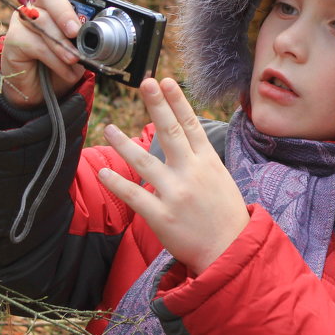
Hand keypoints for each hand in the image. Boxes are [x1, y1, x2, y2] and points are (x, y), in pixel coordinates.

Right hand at [0, 0, 107, 107]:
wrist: (43, 92)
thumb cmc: (65, 64)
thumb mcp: (85, 49)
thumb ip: (94, 35)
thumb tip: (112, 32)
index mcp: (65, 1)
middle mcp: (42, 4)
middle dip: (65, 11)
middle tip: (76, 31)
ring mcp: (25, 19)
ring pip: (41, 19)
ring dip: (60, 42)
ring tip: (75, 59)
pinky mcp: (14, 37)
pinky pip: (33, 43)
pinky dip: (53, 58)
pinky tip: (66, 70)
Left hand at [98, 77, 250, 274]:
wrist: (230, 252)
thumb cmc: (226, 216)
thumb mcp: (221, 180)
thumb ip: (202, 160)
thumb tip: (186, 139)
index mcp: (208, 162)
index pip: (190, 124)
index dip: (177, 101)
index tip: (165, 81)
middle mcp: (191, 173)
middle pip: (171, 132)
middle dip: (157, 105)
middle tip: (145, 82)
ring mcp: (175, 194)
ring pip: (144, 161)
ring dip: (123, 143)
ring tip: (108, 128)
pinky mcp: (161, 216)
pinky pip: (134, 195)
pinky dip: (117, 183)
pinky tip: (104, 172)